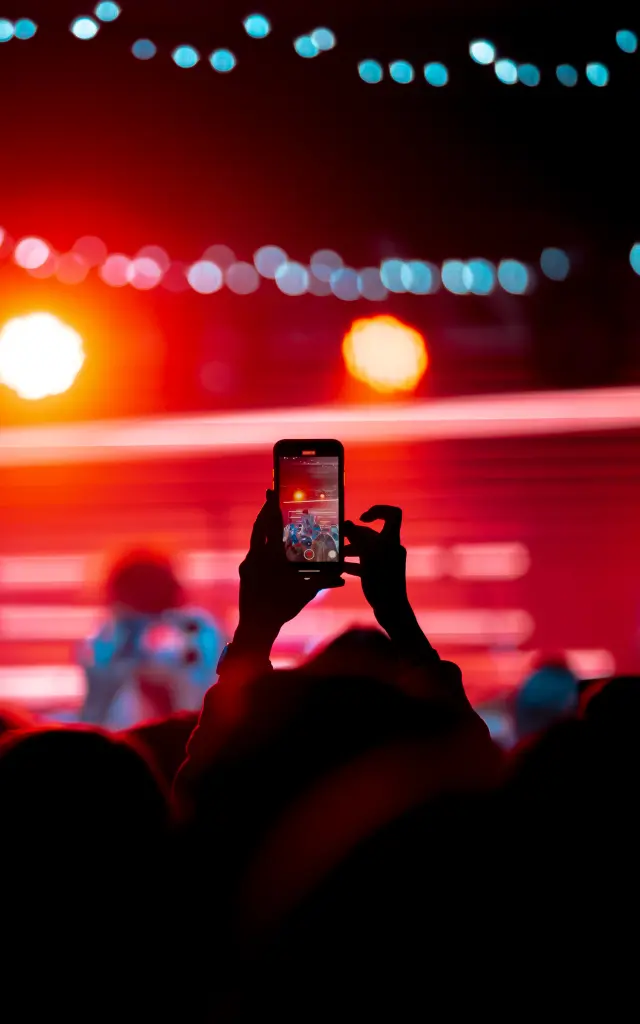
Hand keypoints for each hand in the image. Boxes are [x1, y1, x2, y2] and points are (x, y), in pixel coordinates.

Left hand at [237, 490, 343, 648]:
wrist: (256, 626)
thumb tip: (342, 574)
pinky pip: (253, 551)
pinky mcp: (244, 571)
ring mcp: (248, 564)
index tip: (273, 493)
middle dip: (266, 512)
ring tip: (271, 519)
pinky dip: (262, 544)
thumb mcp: (306, 592)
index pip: (271, 525)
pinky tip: (270, 547)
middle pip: (259, 527)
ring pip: (255, 539)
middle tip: (271, 498)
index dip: (272, 507)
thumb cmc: (282, 607)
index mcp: (271, 556)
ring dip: (263, 527)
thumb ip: (324, 580)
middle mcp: (256, 556)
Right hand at [343, 505, 410, 631]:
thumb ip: (358, 538)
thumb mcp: (368, 556)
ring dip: (349, 549)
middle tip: (336, 538)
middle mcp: (390, 548)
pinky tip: (339, 568)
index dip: (378, 510)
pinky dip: (352, 563)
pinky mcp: (379, 574)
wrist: (391, 609)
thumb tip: (348, 524)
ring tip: (334, 554)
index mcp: (391, 540)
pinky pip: (364, 563)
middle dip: (353, 535)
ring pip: (365, 549)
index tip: (362, 517)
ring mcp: (385, 561)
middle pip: (371, 534)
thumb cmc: (382, 581)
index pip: (392, 514)